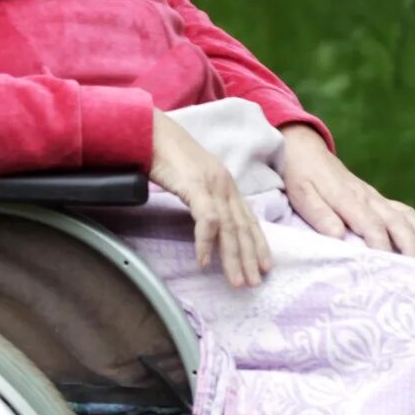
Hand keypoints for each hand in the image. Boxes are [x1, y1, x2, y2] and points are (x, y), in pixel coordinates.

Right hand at [150, 113, 272, 287]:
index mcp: (226, 183)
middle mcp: (224, 184)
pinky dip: (205, 242)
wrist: (150, 131)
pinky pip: (206, 219)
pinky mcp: (195, 186)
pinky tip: (203, 260)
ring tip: (236, 281)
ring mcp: (211, 184)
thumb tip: (206, 221)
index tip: (264, 266)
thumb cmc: (165, 155)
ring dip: (233, 258)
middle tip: (254, 283)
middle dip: (250, 258)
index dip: (258, 243)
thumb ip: (203, 196)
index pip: (248, 218)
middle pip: (243, 227)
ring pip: (229, 228)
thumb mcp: (192, 178)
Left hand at [277, 124, 414, 259]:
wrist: (304, 148)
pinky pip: (403, 211)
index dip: (382, 247)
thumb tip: (338, 236)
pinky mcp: (376, 197)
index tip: (388, 268)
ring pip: (405, 216)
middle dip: (410, 246)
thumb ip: (319, 214)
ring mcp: (374, 196)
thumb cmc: (299, 175)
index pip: (371, 225)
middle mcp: (367, 197)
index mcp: (348, 198)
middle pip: (396, 222)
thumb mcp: (302, 195)